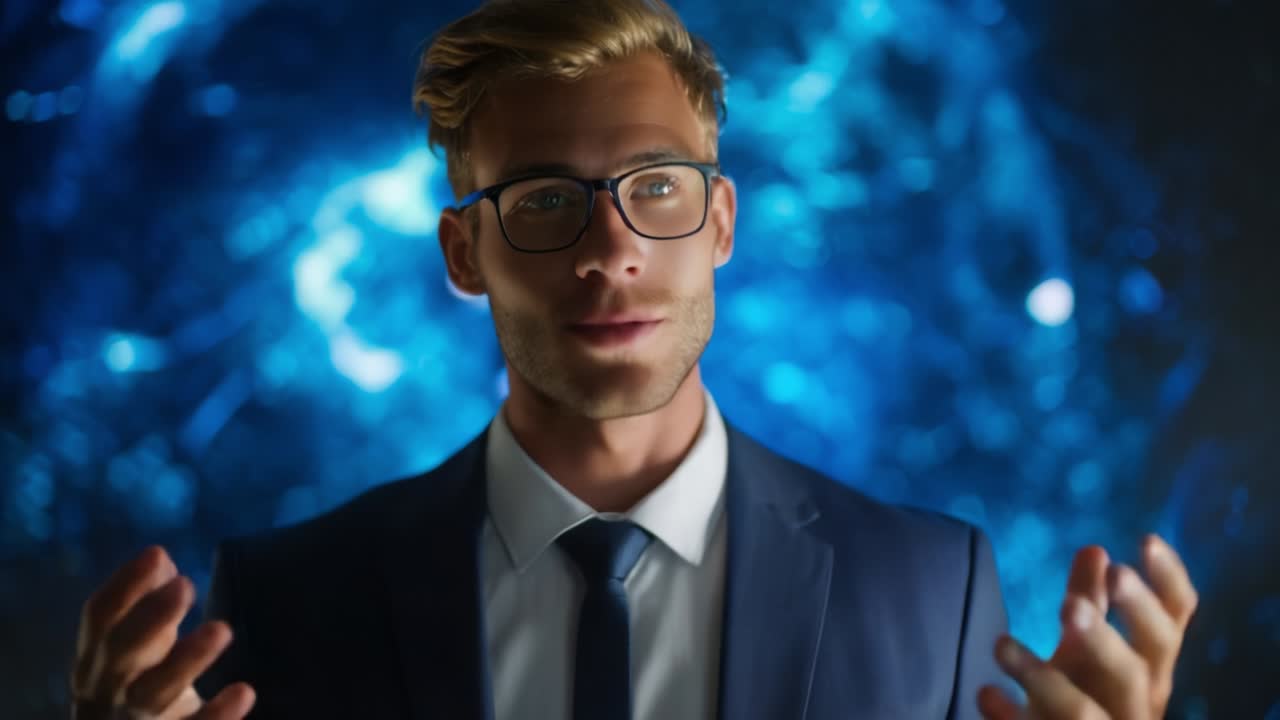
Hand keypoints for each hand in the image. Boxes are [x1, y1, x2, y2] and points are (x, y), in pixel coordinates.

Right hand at [71, 546, 255, 718]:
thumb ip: (146, 604)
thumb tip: (161, 560)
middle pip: (120, 653)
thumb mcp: (134, 646)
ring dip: (186, 661)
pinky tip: (245, 691)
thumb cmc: (132, 687)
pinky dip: (216, 714)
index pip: (99, 617)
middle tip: (185, 585)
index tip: (156, 553)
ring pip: (152, 693)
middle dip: (149, 618)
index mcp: (94, 659)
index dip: (124, 585)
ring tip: (222, 628)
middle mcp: (106, 690)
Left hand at [977, 533, 1198, 718]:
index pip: (1172, 624)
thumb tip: (1094, 549)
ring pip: (1083, 711)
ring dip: (1040, 677)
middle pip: (1135, 671)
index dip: (1168, 584)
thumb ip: (1091, 599)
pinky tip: (986, 692)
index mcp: (1150, 667)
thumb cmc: (1084, 687)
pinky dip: (1011, 715)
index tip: (1145, 539)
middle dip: (1105, 638)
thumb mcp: (1087, 642)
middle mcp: (1137, 702)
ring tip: (999, 644)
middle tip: (1070, 605)